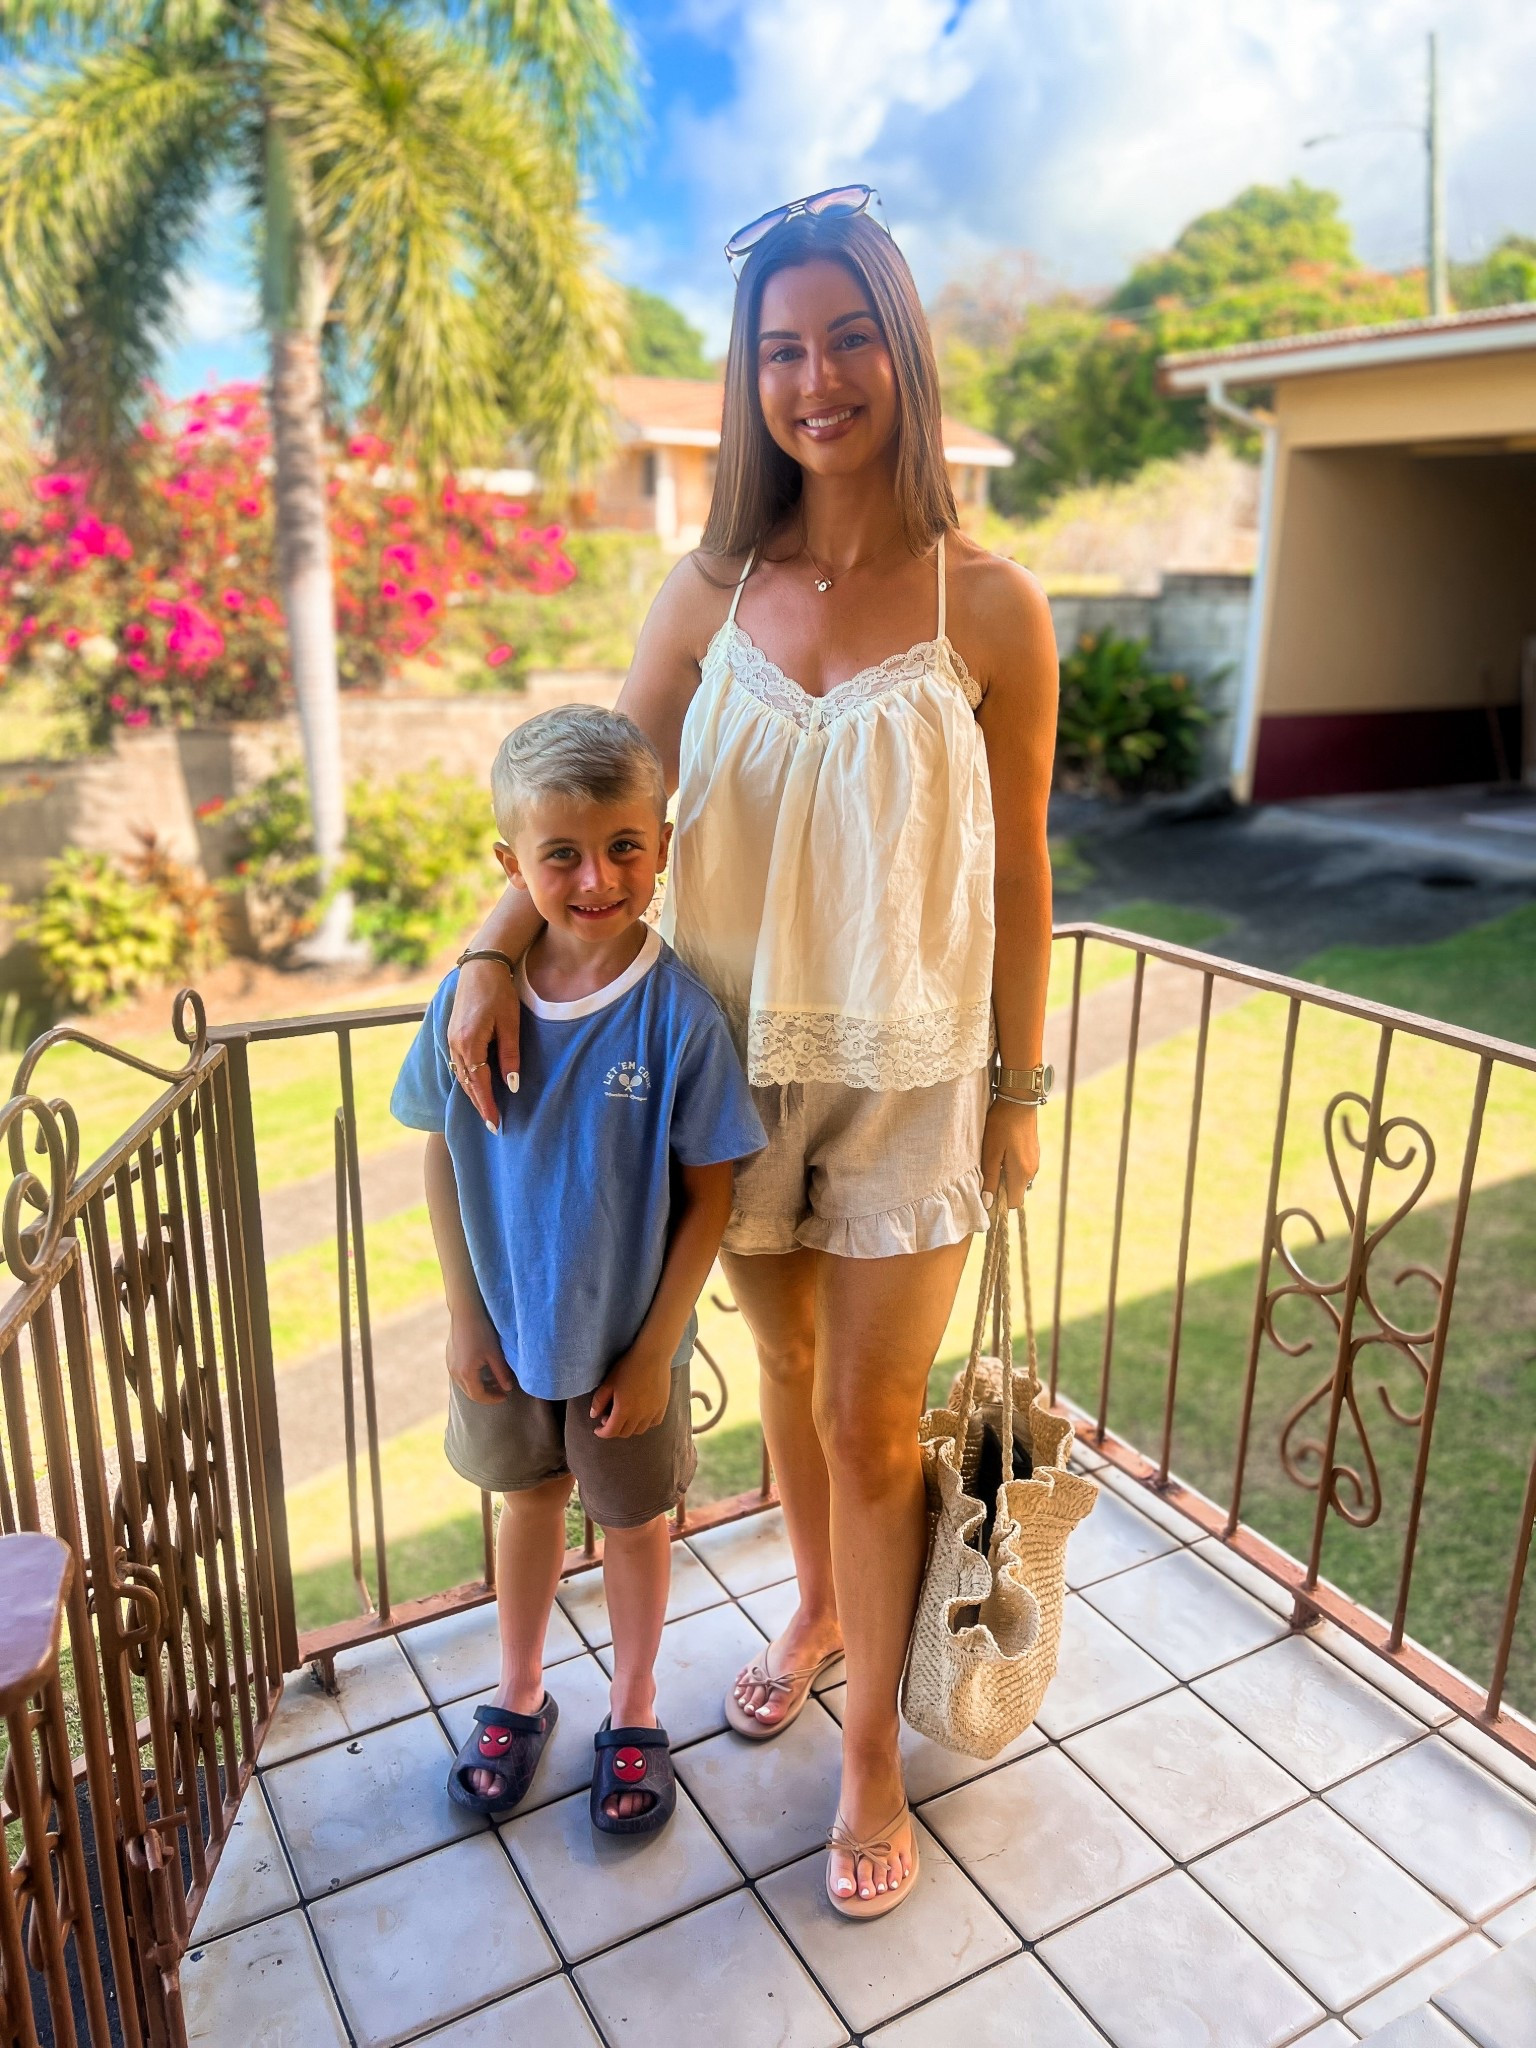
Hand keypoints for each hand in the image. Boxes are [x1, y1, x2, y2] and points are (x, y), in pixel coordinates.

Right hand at [446, 1315, 513, 1405]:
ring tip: (494, 1380)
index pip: (479, 1396)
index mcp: (466, 1373)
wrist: (465, 1314)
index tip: (504, 1395)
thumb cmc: (481, 1332)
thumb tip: (508, 1389)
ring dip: (479, 1386)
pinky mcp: (449, 1359)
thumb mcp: (495, 1354)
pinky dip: (472, 1378)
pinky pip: (460, 1376)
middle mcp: (455, 1373)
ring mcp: (450, 1366)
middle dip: (486, 1394)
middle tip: (501, 1390)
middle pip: (470, 1393)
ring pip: (465, 1385)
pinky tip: (482, 1369)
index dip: (493, 1399)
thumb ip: (502, 1374)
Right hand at [447, 959, 521, 1132]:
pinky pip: (459, 1065)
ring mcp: (452, 1040)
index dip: (488, 1106)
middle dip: (480, 1106)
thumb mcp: (511, 1024)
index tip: (496, 1125)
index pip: (479, 1085)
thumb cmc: (499, 992)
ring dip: (473, 1095)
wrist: (481, 967)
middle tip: (493, 1126)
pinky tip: (476, 1087)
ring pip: (462, 1076)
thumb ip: (510, 1056)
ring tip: (486, 1111)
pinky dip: (468, 1080)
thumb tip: (511, 1086)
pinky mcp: (453, 1035)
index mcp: (470, 1044)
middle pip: (467, 1084)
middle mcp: (456, 1045)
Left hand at [589, 1341, 671, 1439]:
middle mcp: (639, 1415)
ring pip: (639, 1430)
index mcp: (623, 1410)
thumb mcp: (609, 1382)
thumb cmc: (628, 1366)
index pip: (611, 1431)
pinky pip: (654, 1423)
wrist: (653, 1355)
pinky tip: (641, 1414)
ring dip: (629, 1428)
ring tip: (625, 1416)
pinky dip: (645, 1423)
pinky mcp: (663, 1406)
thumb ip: (599, 1401)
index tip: (597, 1428)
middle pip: (625, 1433)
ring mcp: (652, 1412)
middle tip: (608, 1418)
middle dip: (614, 1429)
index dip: (602, 1433)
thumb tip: (594, 1415)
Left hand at [981, 1097, 1039, 1210]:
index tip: (986, 1193)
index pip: (1013, 1203)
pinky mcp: (1033, 1153)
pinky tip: (1002, 1153)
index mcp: (1022, 1173)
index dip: (999, 1202)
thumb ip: (990, 1178)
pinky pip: (1022, 1169)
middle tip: (987, 1173)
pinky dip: (1011, 1168)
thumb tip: (988, 1202)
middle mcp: (1032, 1171)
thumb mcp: (990, 1153)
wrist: (1018, 1101)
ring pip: (1019, 1181)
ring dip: (1006, 1177)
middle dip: (1001, 1189)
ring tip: (994, 1160)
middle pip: (1016, 1192)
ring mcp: (1035, 1161)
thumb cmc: (1001, 1126)